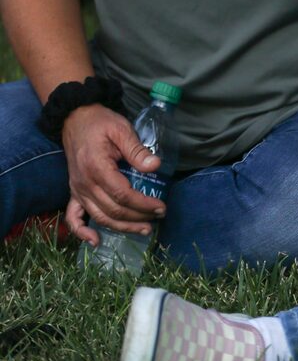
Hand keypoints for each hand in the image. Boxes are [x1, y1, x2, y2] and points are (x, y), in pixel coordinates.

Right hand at [61, 104, 163, 244]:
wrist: (76, 119)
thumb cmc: (101, 123)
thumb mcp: (122, 130)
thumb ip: (138, 150)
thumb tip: (156, 166)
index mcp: (97, 168)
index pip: (123, 194)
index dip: (143, 204)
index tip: (161, 206)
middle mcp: (85, 184)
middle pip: (113, 210)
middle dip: (138, 217)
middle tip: (158, 217)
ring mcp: (77, 190)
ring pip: (99, 217)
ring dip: (121, 227)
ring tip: (143, 229)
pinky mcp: (75, 191)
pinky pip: (73, 217)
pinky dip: (82, 232)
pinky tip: (96, 241)